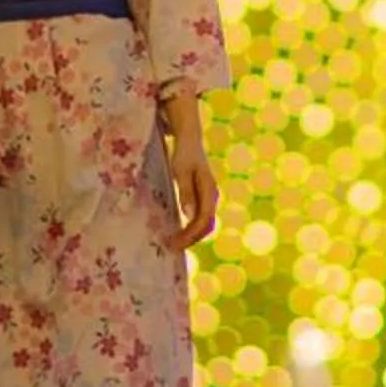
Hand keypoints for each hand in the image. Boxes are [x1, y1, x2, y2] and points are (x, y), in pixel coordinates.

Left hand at [165, 137, 219, 251]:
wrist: (190, 139)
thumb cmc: (184, 154)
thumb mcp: (181, 171)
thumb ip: (185, 192)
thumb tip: (188, 216)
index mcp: (209, 191)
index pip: (203, 220)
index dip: (191, 235)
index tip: (176, 243)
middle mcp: (212, 196)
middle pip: (206, 225)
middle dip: (191, 239)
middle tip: (172, 247)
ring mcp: (209, 197)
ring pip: (204, 223)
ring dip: (191, 235)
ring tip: (174, 242)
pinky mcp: (202, 196)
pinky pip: (200, 217)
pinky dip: (190, 227)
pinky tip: (177, 229)